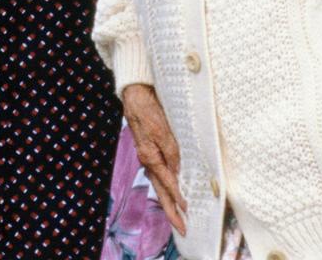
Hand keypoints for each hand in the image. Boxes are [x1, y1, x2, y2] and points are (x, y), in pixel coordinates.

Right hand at [122, 83, 186, 234]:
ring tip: (177, 216)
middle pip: (160, 190)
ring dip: (168, 201)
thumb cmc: (148, 109)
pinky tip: (169, 190)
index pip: (166, 182)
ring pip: (159, 184)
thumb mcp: (161, 128)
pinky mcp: (149, 149)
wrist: (135, 94)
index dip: (177, 196)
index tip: (187, 209)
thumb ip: (170, 150)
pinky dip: (165, 186)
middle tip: (182, 228)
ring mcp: (147, 155)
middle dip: (171, 211)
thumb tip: (176, 170)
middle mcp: (147, 159)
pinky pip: (158, 173)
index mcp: (150, 155)